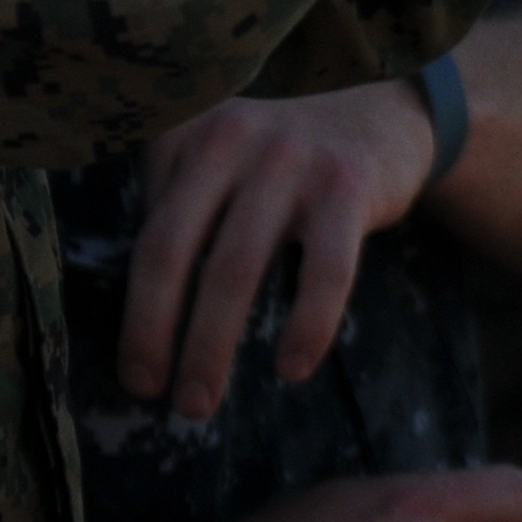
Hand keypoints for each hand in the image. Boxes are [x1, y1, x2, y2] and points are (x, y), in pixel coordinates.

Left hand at [119, 81, 439, 415]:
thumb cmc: (284, 163)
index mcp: (190, 136)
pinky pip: (323, 269)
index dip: (136, 315)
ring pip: (234, 266)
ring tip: (201, 402)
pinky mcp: (347, 185)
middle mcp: (231, 137)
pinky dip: (306, 324)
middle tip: (157, 397)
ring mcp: (290, 158)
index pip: (150, 236)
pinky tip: (291, 368)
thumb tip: (144, 315)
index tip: (138, 377)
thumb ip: (177, 208)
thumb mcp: (220, 160)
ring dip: (211, 346)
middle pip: (172, 249)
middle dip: (155, 333)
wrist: (384, 119)